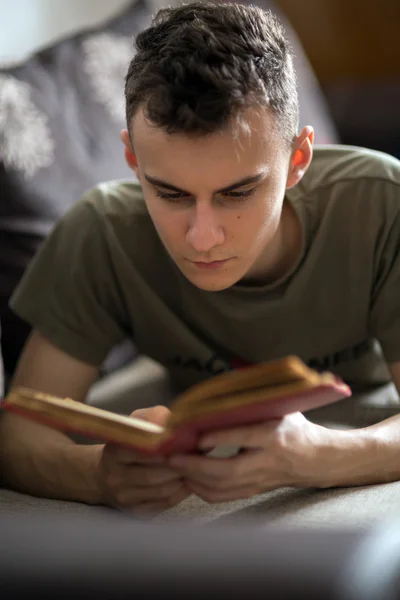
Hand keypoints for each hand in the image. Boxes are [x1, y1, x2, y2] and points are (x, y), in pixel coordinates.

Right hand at [97, 405, 190, 513]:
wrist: (103, 475)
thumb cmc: (128, 443)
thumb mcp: (136, 422)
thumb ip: (155, 417)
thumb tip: (177, 421)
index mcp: (114, 452)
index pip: (141, 453)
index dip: (164, 449)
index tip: (182, 443)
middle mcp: (116, 477)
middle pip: (152, 475)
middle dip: (177, 466)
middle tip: (195, 457)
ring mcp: (125, 497)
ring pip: (161, 491)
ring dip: (181, 480)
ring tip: (194, 468)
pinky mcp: (135, 512)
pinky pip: (163, 504)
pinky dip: (180, 493)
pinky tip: (188, 481)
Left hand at [168, 412, 334, 502]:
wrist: (318, 459)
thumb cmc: (296, 428)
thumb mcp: (282, 409)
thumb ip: (255, 402)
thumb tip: (223, 390)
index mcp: (275, 436)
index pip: (245, 437)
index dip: (220, 438)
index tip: (198, 435)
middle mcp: (267, 461)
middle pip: (229, 470)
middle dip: (196, 465)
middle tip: (173, 456)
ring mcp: (260, 479)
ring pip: (223, 487)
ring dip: (195, 479)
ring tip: (175, 466)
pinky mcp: (254, 491)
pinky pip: (224, 496)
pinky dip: (202, 490)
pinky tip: (189, 478)